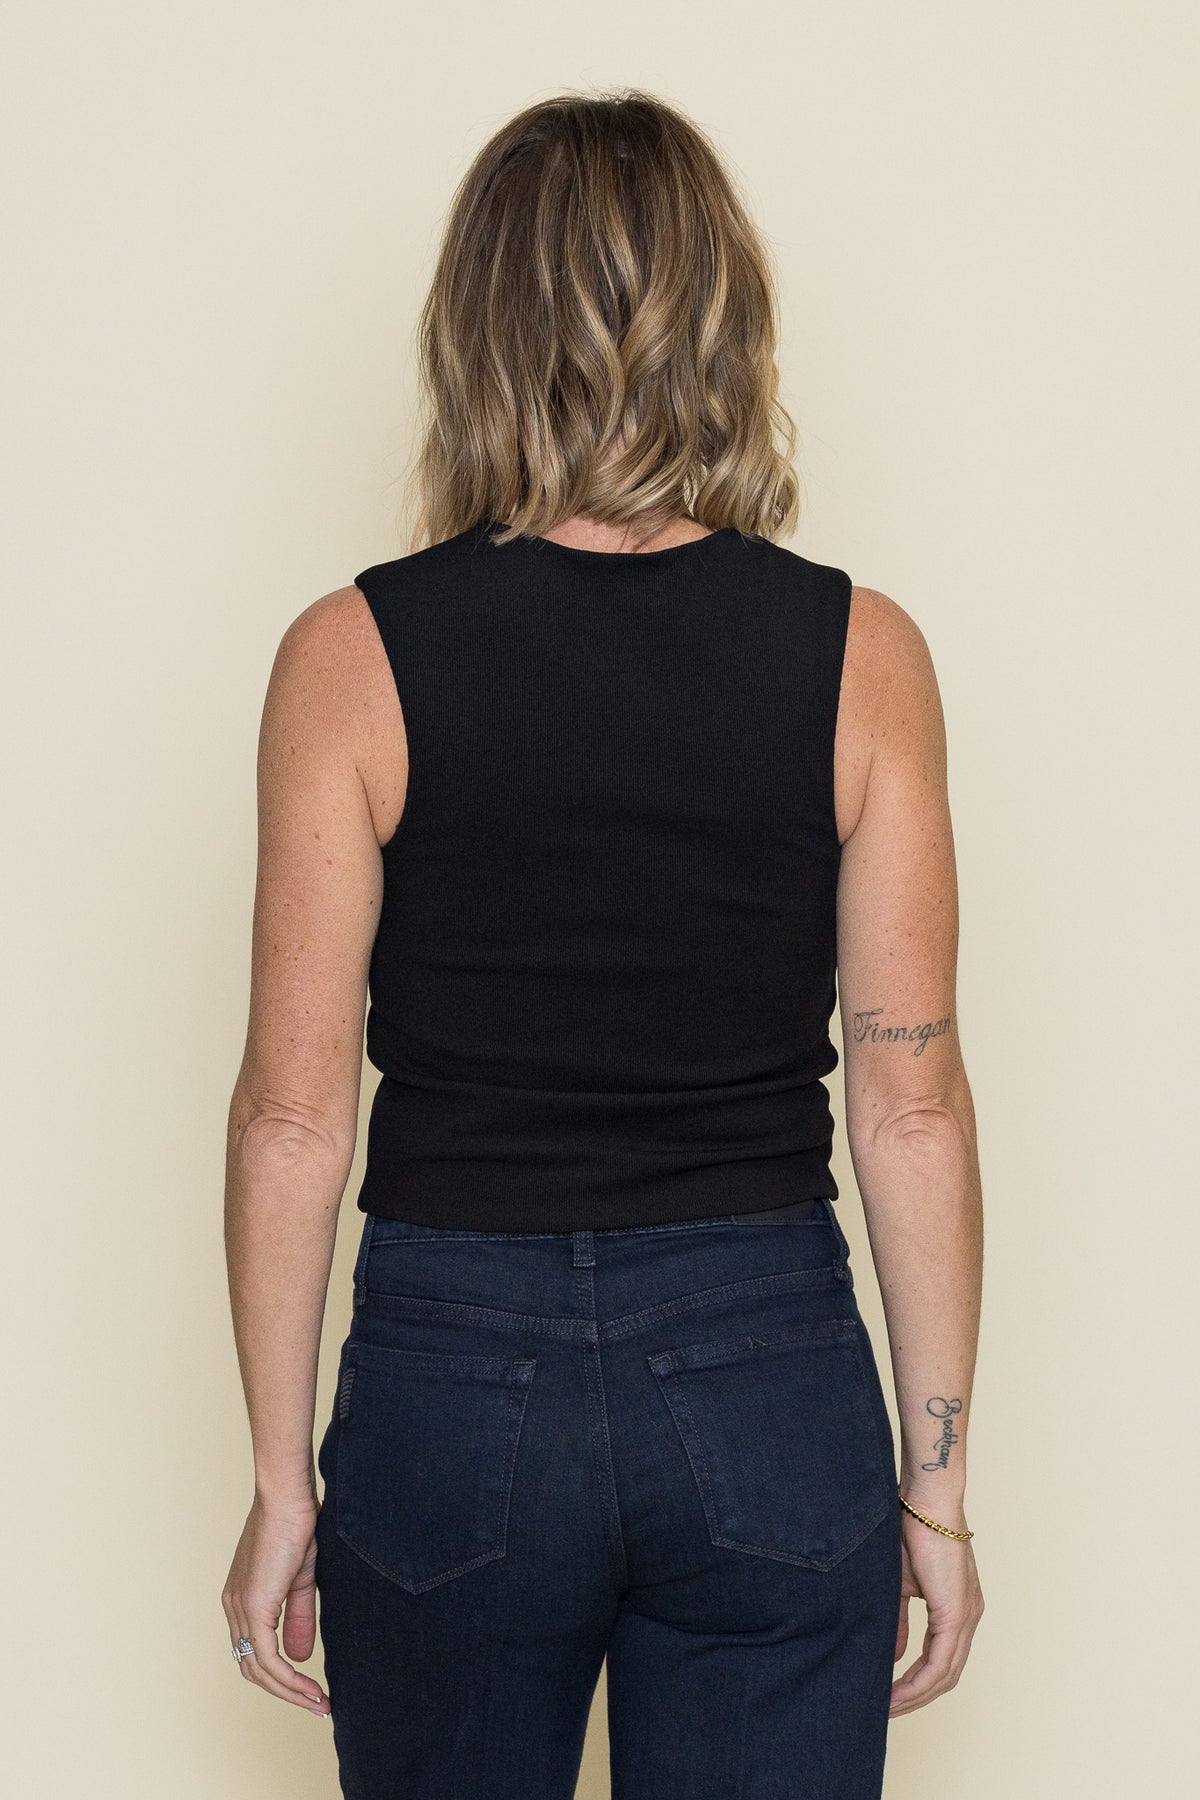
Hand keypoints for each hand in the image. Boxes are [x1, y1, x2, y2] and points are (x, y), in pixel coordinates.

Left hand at [221, 1493, 329, 1715]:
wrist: (288, 1499)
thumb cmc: (295, 1526)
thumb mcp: (300, 1579)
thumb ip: (298, 1618)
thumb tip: (299, 1656)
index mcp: (242, 1599)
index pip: (254, 1650)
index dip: (280, 1675)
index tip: (309, 1688)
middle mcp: (234, 1608)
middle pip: (253, 1668)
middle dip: (285, 1692)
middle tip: (316, 1703)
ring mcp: (241, 1609)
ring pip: (258, 1669)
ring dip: (289, 1692)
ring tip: (318, 1702)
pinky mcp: (254, 1608)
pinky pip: (268, 1658)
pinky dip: (288, 1679)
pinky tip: (309, 1688)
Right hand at [890, 1508, 984, 1714]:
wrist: (923, 1502)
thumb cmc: (909, 1531)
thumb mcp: (900, 1585)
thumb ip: (900, 1623)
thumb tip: (896, 1656)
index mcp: (957, 1609)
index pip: (942, 1660)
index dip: (917, 1683)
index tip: (890, 1695)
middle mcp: (969, 1618)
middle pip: (947, 1676)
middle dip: (916, 1698)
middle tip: (887, 1712)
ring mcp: (966, 1618)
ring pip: (946, 1675)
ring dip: (916, 1696)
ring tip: (888, 1708)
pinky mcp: (957, 1614)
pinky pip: (940, 1663)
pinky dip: (918, 1682)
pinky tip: (897, 1691)